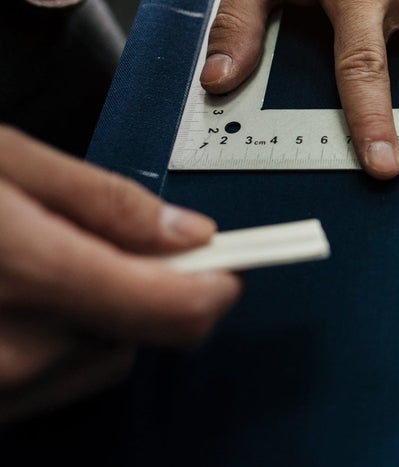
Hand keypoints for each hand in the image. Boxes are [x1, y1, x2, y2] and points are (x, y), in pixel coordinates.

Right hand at [0, 126, 240, 420]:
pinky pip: (49, 381)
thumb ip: (106, 204)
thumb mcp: (6, 162)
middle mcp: (9, 356)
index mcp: (29, 275)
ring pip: (99, 361)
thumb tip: (188, 234)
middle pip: (142, 336)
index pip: (175, 309)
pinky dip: (54, 339)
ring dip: (99, 316)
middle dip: (143, 287)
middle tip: (103, 239)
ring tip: (40, 262)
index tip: (232, 261)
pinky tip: (14, 295)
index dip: (217, 284)